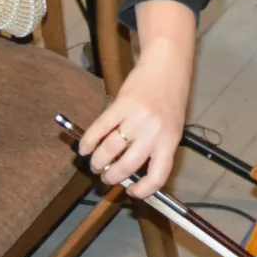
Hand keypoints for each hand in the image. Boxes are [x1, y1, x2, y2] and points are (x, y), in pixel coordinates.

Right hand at [79, 14, 193, 198]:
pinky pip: (99, 129)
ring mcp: (136, 118)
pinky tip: (84, 148)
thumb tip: (133, 173)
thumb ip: (156, 148)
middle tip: (105, 177)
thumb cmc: (170, 98)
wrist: (167, 65)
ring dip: (98, 161)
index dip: (142, 190)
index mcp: (170, 141)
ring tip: (95, 164)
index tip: (131, 191)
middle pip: (127, 166)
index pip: (157, 176)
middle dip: (111, 177)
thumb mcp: (171, 127)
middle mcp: (154, 132)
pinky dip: (88, 142)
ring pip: (110, 150)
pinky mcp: (120, 104)